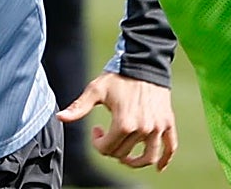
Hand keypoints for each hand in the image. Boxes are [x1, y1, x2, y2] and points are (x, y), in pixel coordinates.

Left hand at [57, 72, 176, 170]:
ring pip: (148, 157)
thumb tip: (59, 117)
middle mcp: (143, 128)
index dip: (97, 142)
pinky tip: (159, 168)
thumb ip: (79, 107)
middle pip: (124, 154)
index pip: (107, 149)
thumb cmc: (119, 76)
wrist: (144, 62)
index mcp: (124, 124)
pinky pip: (170, 147)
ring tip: (128, 158)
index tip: (96, 130)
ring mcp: (157, 127)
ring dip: (136, 162)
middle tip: (107, 133)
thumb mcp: (96, 90)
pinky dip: (165, 160)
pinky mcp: (167, 122)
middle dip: (112, 148)